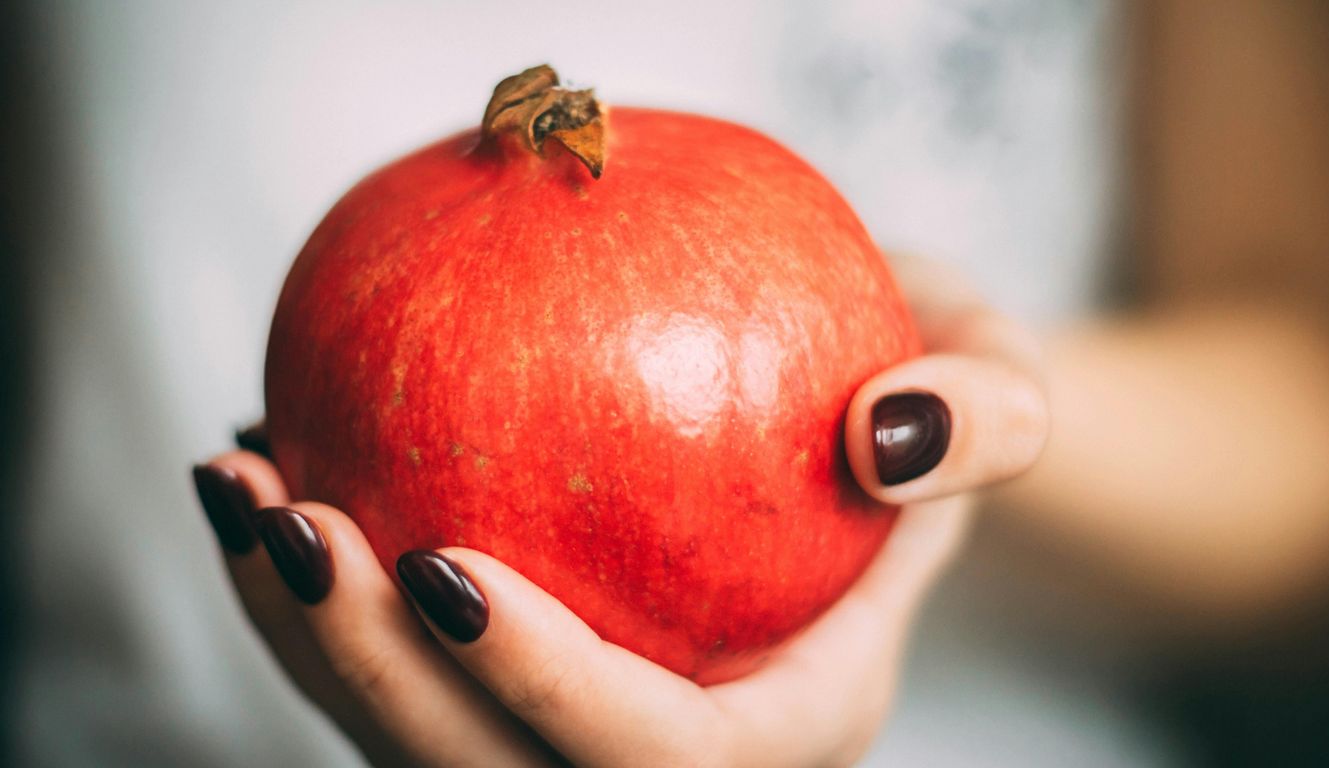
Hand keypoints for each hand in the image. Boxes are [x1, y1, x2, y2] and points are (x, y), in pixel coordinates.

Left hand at [192, 256, 1045, 766]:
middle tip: (289, 519)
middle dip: (372, 679)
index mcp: (792, 721)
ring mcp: (579, 721)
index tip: (442, 562)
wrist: (860, 425)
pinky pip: (392, 665)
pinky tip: (266, 458)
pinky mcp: (515, 673)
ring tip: (238, 485)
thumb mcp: (997, 380)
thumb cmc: (927, 400)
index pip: (662, 757)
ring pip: (419, 740)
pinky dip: (312, 586)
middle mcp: (672, 751)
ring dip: (303, 634)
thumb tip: (888, 429)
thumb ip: (986, 413)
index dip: (543, 691)